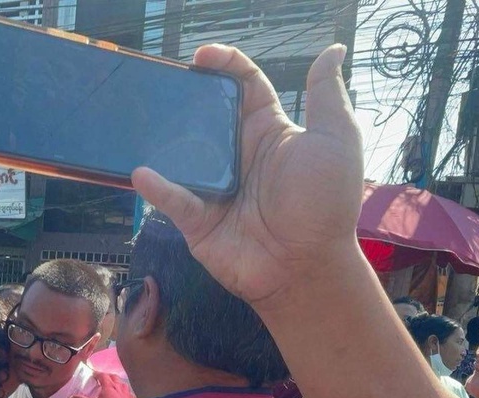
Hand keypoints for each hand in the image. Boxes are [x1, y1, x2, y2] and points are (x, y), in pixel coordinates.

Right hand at [70, 372, 136, 397]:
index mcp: (109, 385)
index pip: (102, 375)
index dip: (97, 374)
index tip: (93, 375)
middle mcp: (119, 386)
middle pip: (114, 377)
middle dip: (108, 377)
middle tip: (103, 380)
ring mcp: (127, 392)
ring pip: (122, 383)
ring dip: (117, 383)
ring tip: (113, 387)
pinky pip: (129, 393)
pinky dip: (125, 393)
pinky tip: (123, 397)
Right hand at [131, 44, 363, 309]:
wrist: (309, 266)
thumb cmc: (325, 205)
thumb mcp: (336, 141)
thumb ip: (326, 96)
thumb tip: (333, 49)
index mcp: (267, 131)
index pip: (242, 86)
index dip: (223, 66)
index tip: (202, 57)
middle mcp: (237, 156)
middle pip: (204, 117)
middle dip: (185, 98)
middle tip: (162, 83)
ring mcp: (214, 188)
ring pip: (181, 155)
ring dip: (164, 139)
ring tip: (142, 119)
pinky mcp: (198, 221)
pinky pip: (173, 199)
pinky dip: (157, 187)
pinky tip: (144, 171)